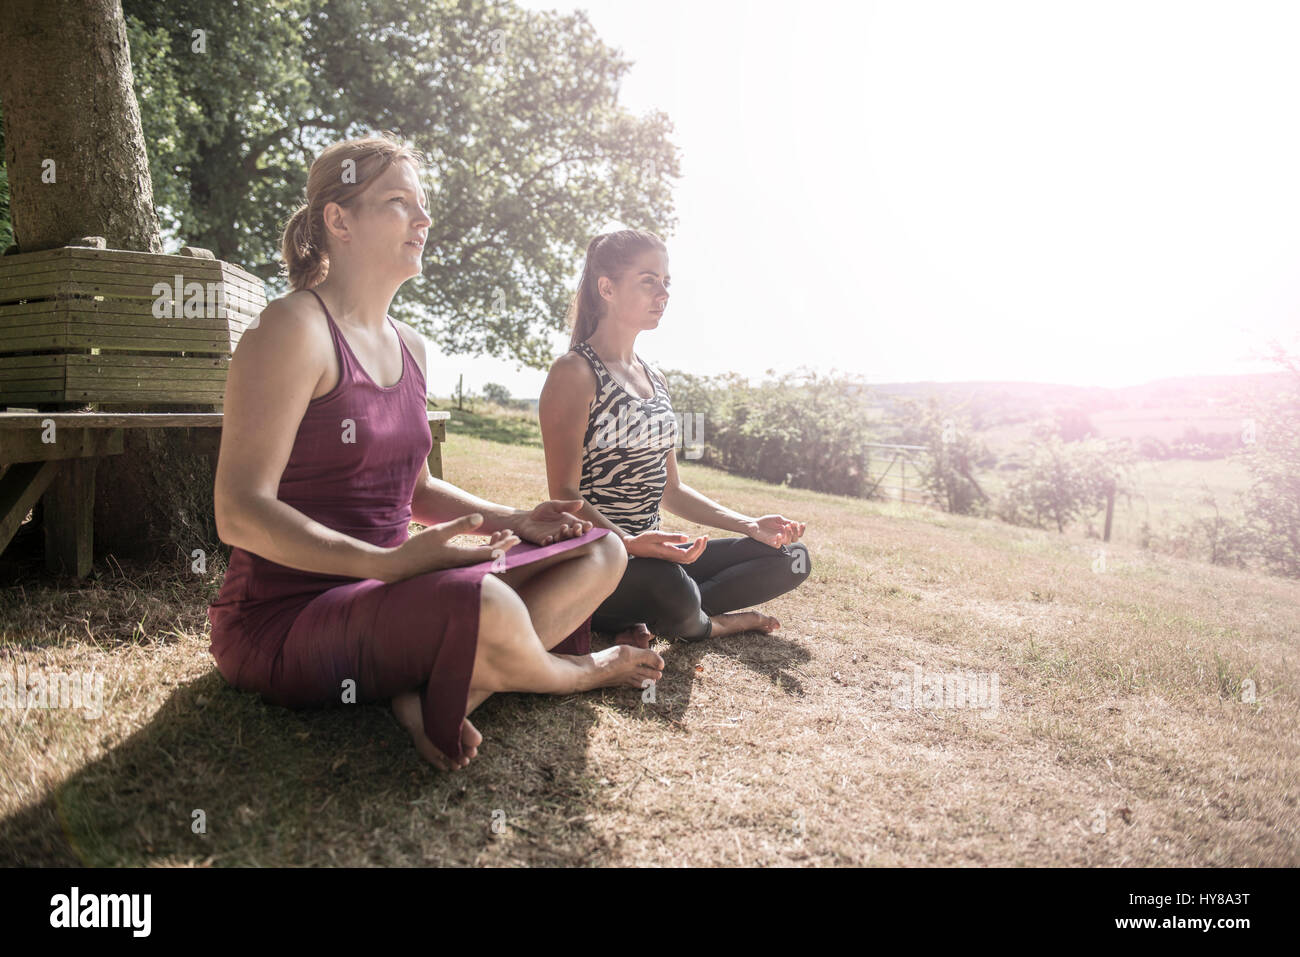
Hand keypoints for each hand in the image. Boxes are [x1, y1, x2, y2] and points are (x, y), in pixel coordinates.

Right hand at [378, 513, 519, 582]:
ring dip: (492, 547)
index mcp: (462, 558)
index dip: (504, 546)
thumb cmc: (418, 548)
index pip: (490, 554)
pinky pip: (473, 560)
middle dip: (502, 546)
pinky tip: (482, 544)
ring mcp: (457, 568)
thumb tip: (481, 517)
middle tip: (513, 535)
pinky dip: (481, 551)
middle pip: (489, 558)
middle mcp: (462, 566)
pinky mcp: (452, 568)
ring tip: (500, 535)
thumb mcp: (439, 532)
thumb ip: (460, 525)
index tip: (515, 537)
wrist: (399, 566)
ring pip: (481, 559)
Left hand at [514, 499, 593, 545]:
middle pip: (573, 535)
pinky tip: (549, 538)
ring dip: (564, 535)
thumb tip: (581, 502)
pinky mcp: (543, 541)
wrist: (526, 519)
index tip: (588, 525)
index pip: (581, 526)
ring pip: (562, 539)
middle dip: (577, 532)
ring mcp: (554, 537)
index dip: (586, 527)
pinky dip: (548, 542)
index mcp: (569, 523)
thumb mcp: (554, 505)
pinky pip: (547, 544)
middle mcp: (564, 532)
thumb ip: (567, 505)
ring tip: (563, 528)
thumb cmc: (542, 512)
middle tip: (577, 528)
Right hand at [624, 530, 707, 562]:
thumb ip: (671, 537)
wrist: (633, 547)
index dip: (697, 548)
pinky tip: (695, 543)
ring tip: (702, 539)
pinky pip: (685, 556)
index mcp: (669, 554)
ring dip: (698, 550)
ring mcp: (671, 558)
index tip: (701, 537)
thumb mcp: (656, 536)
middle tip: (705, 536)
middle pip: (692, 558)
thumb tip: (687, 537)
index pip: (688, 555)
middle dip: (701, 548)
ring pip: (689, 558)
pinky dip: (693, 550)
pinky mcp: (670, 556)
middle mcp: (671, 558)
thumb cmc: (643, 540)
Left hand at [745, 514, 804, 547]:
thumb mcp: (778, 518)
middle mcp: (784, 536)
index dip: (802, 529)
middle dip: (796, 531)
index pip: (798, 532)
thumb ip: (786, 521)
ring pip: (789, 542)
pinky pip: (778, 545)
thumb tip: (796, 523)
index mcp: (787, 530)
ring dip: (789, 534)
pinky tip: (778, 534)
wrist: (755, 524)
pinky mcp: (772, 543)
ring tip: (786, 526)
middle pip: (795, 538)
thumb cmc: (766, 521)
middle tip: (792, 524)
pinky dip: (779, 541)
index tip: (802, 523)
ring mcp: (778, 540)